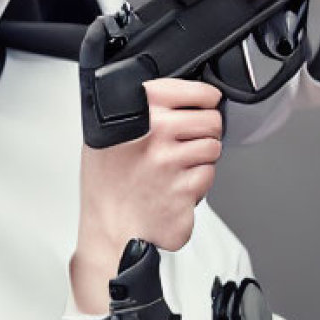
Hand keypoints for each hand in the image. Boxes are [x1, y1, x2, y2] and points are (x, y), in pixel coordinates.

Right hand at [70, 79, 222, 312]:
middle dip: (206, 132)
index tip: (201, 106)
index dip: (204, 99)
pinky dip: (198, 182)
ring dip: (202, 158)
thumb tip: (175, 95)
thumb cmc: (107, 183)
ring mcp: (173, 162)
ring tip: (176, 167)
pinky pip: (208, 175)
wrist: (109, 228)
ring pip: (214, 147)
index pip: (198, 91)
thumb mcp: (105, 133)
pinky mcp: (186, 190)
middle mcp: (157, 133)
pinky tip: (176, 186)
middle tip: (187, 142)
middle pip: (212, 120)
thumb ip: (137, 109)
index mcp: (141, 109)